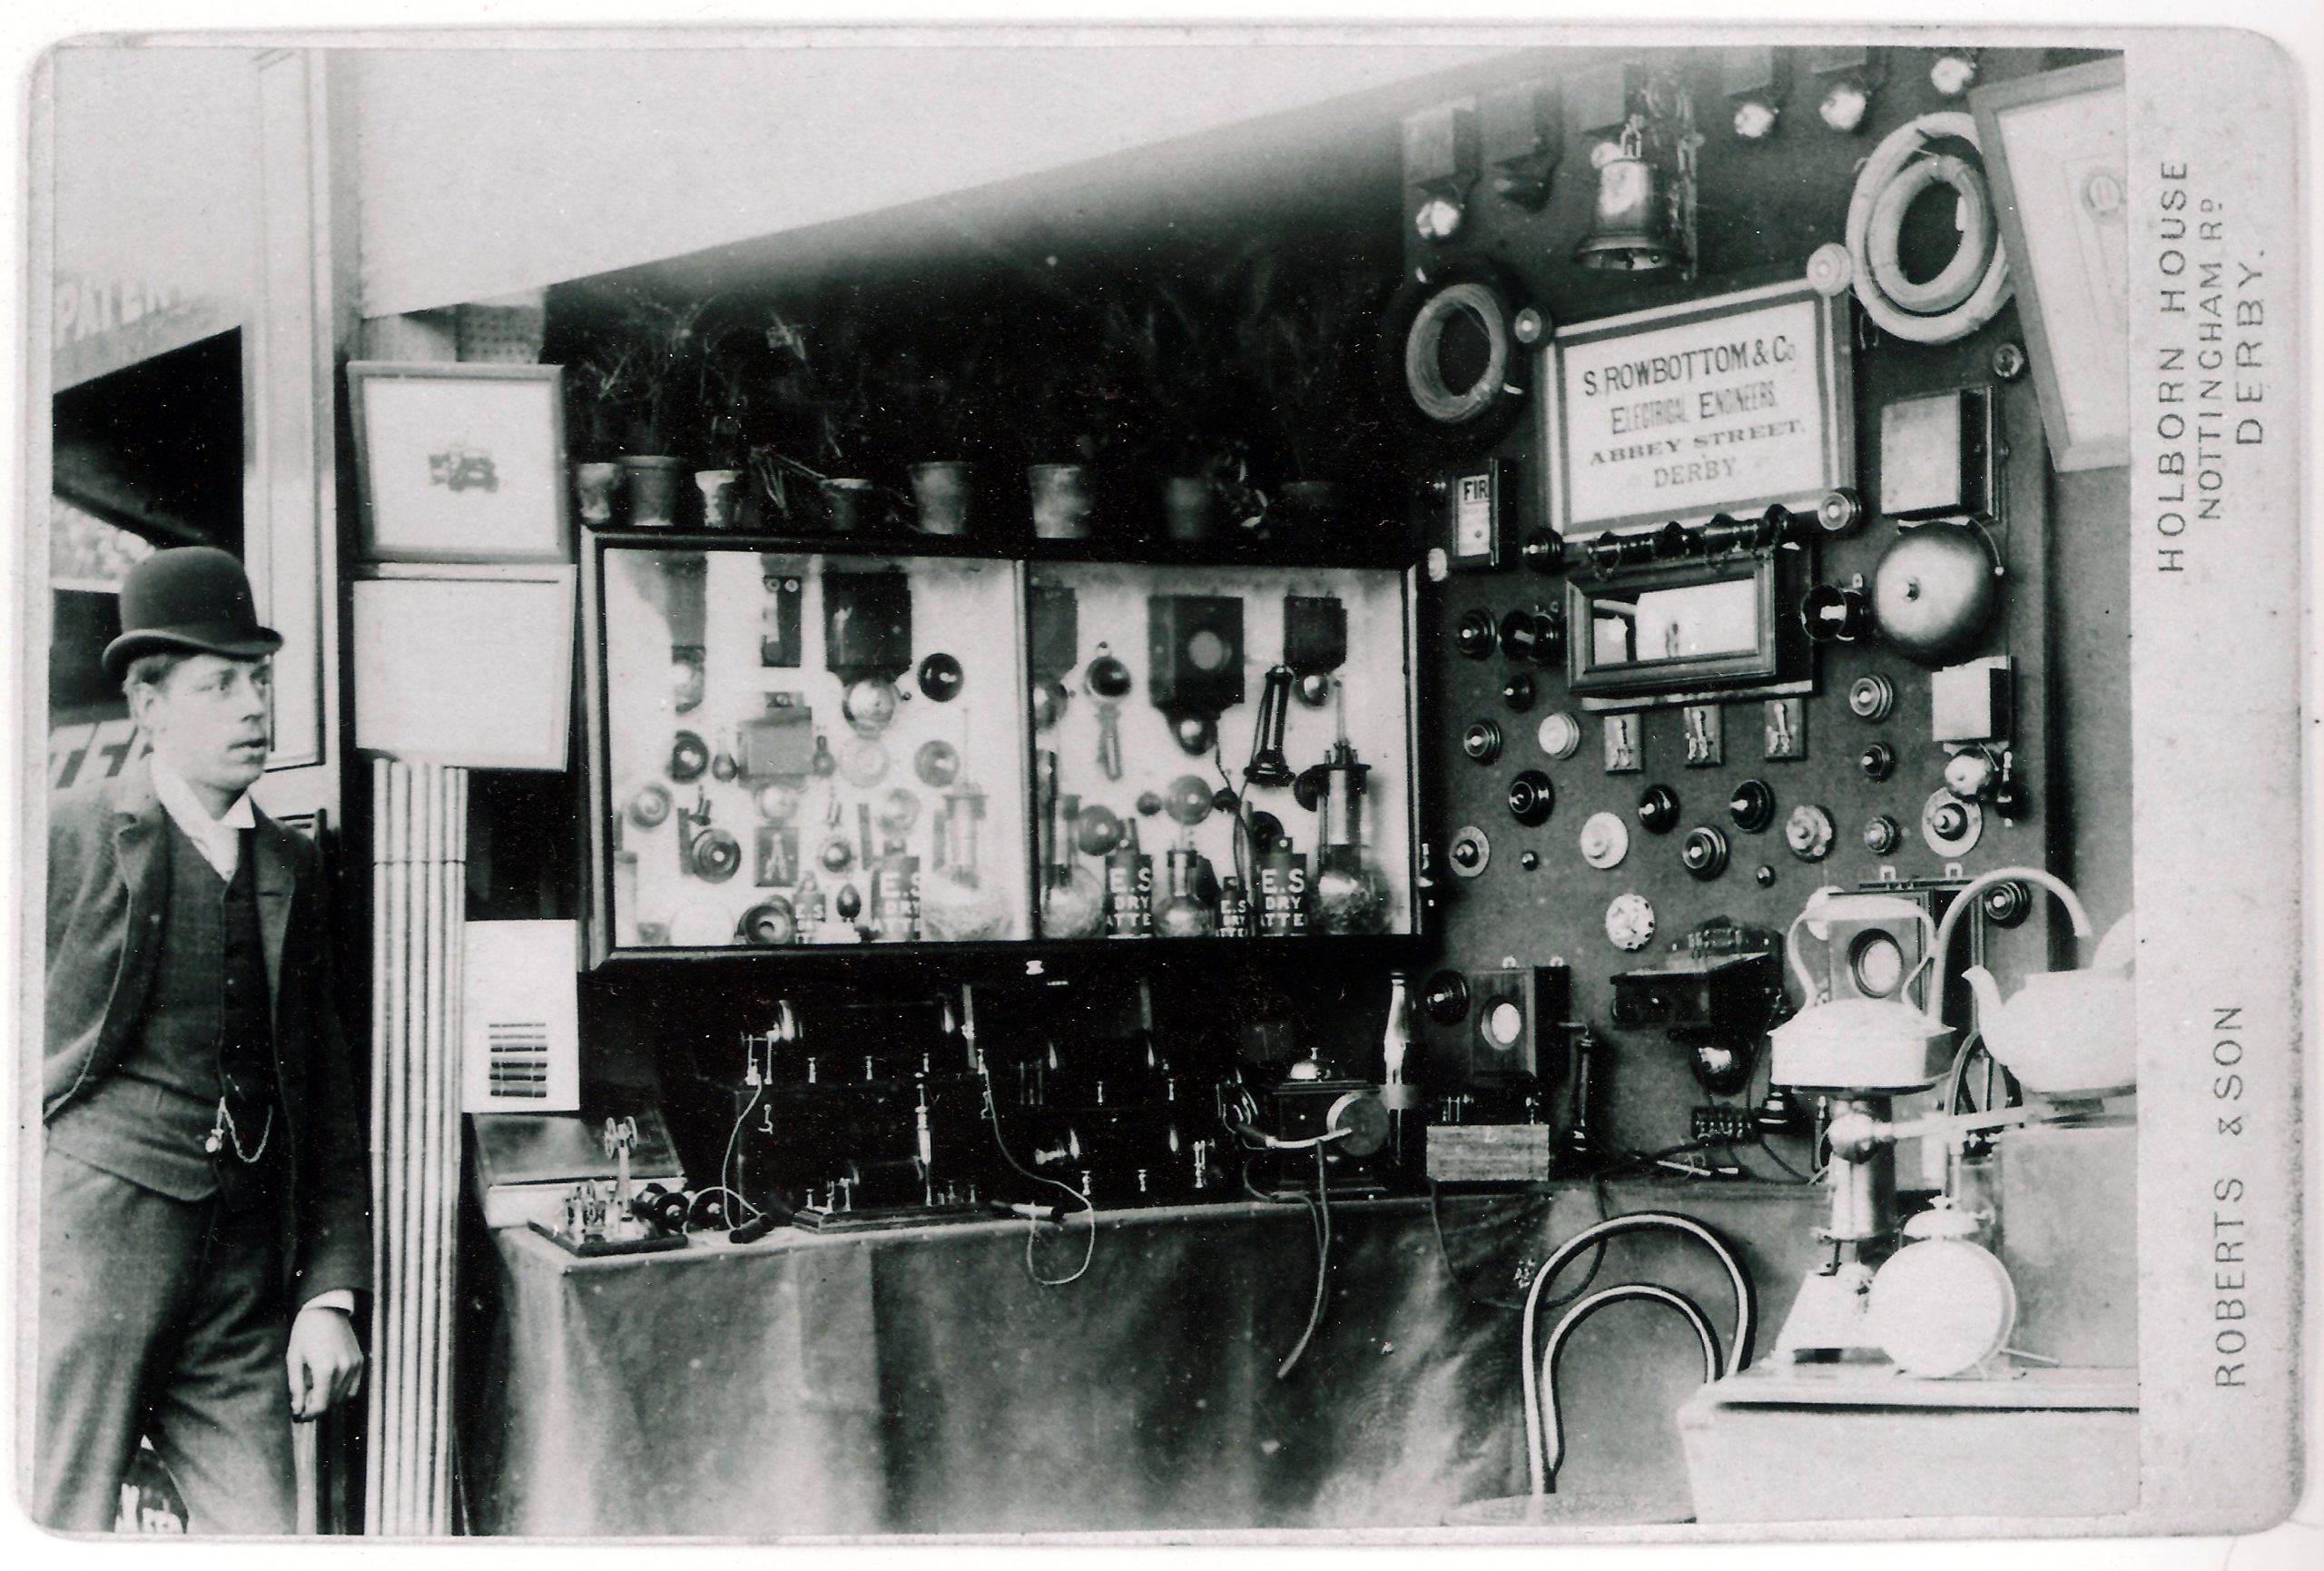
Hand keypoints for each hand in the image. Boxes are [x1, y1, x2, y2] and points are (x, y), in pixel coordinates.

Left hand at [286, 1302, 364, 1420]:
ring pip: (343, 1397)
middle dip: (316, 1407)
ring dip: (329, 1400)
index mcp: (326, 1369)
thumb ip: (296, 1387)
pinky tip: (329, 1383)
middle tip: (303, 1400)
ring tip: (315, 1389)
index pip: (320, 1406)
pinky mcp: (360, 1361)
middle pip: (331, 1403)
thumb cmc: (305, 1332)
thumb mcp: (294, 1359)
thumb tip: (297, 1410)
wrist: (326, 1309)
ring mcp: (355, 1365)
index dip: (308, 1415)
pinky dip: (342, 1392)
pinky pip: (354, 1387)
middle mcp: (344, 1369)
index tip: (298, 1415)